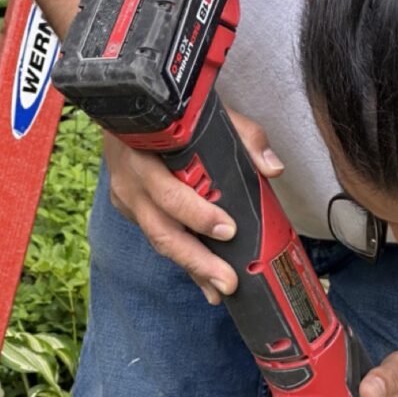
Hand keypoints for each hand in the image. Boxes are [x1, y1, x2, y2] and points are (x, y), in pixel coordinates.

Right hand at [103, 107, 283, 303]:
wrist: (125, 107)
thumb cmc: (169, 113)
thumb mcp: (205, 114)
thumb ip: (244, 136)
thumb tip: (272, 168)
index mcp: (145, 153)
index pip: (169, 192)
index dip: (197, 214)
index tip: (228, 229)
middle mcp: (131, 181)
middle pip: (162, 229)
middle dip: (197, 259)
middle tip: (227, 281)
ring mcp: (127, 198)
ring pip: (158, 240)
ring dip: (191, 267)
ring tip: (217, 290)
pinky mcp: (129, 209)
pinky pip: (156, 238)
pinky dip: (182, 259)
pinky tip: (203, 278)